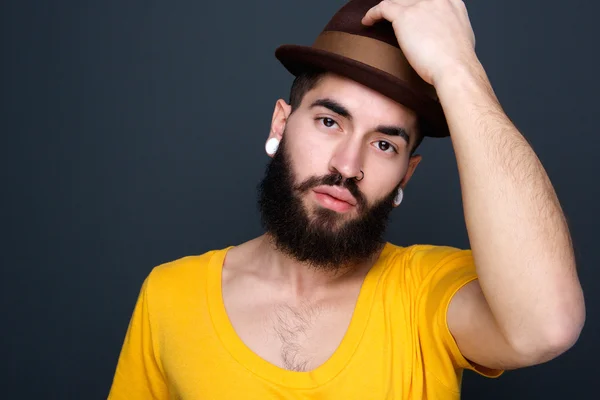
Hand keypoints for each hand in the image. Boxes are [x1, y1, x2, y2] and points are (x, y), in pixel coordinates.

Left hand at [362, 0, 477, 86]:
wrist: (453, 68)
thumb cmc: (457, 62)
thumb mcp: (462, 37)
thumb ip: (449, 30)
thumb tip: (442, 37)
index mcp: (451, 3)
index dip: (416, 5)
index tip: (409, 14)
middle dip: (401, 7)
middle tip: (393, 19)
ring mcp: (420, 5)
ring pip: (396, 1)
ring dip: (386, 10)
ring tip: (376, 19)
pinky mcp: (404, 16)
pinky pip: (382, 8)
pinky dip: (372, 14)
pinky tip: (367, 22)